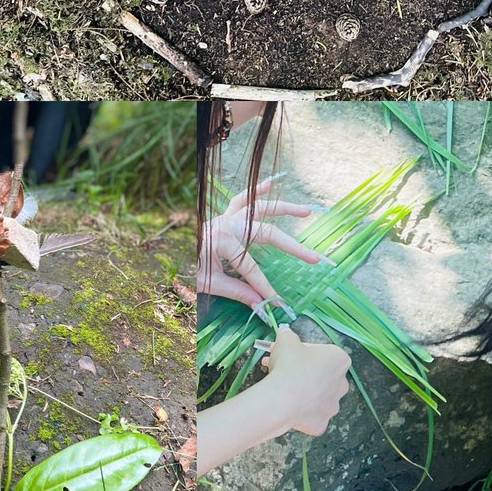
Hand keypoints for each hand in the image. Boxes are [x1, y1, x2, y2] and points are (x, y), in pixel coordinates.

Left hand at [200, 175, 326, 311]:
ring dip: (283, 208)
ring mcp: (226, 217)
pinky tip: (272, 183)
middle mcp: (225, 224)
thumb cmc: (192, 268)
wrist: (177, 252)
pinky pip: (242, 198)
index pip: (250, 267)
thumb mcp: (210, 284)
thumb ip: (237, 292)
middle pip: (265, 233)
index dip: (263, 285)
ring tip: (306, 211)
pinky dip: (256, 190)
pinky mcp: (226, 215)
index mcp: (219, 242)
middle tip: (314, 259)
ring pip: (259, 208)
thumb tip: (263, 307)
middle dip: (291, 247)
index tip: (277, 301)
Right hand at [260, 325, 351, 435]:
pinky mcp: (322, 424)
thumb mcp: (285, 339)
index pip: (323, 352)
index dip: (304, 351)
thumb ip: (288, 335)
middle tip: (283, 368)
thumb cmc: (289, 365)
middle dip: (304, 371)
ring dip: (303, 391)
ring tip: (280, 386)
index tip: (290, 353)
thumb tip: (286, 335)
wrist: (283, 398)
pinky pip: (310, 415)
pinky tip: (286, 405)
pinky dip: (300, 411)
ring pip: (318, 397)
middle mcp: (342, 384)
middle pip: (323, 375)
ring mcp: (333, 406)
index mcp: (339, 359)